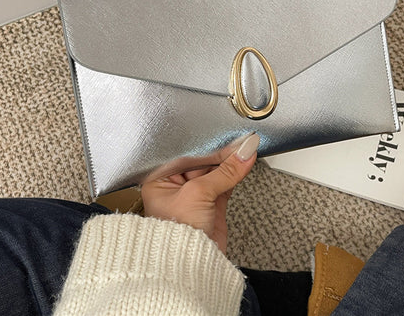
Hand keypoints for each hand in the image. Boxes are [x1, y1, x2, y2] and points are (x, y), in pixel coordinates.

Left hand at [141, 133, 258, 252]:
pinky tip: (244, 162)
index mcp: (159, 178)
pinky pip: (225, 182)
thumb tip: (244, 152)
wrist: (190, 269)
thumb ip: (225, 171)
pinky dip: (235, 173)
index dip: (205, 143)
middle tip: (238, 141)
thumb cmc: (175, 238)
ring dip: (230, 161)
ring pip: (215, 170)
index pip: (185, 153)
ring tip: (244, 148)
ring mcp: (194, 195)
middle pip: (201, 160)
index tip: (223, 135)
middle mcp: (175, 185)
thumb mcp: (199, 193)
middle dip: (220, 151)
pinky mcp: (210, 204)